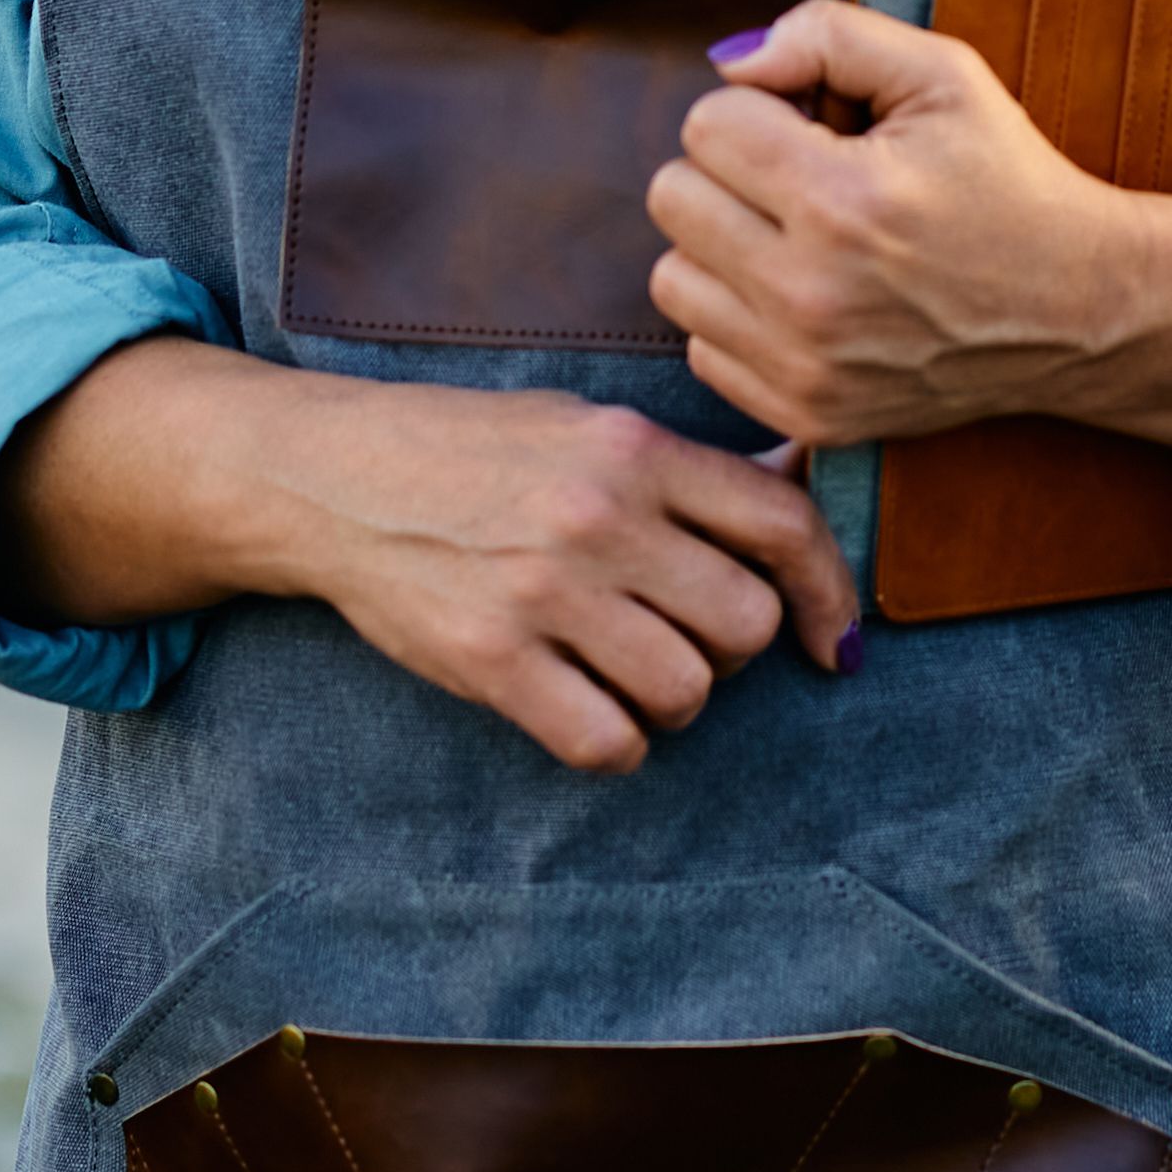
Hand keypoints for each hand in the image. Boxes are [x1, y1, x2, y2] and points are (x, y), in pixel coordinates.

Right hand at [0, 343, 854, 775]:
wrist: (336, 474)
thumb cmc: (478, 451)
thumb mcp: (587, 426)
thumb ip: (688, 468)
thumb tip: (800, 478)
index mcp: (636, 448)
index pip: (784, 522)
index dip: (830, 592)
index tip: (835, 640)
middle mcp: (601, 516)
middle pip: (744, 622)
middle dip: (735, 650)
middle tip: (687, 640)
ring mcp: (545, 591)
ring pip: (687, 690)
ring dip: (675, 701)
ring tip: (630, 675)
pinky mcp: (490, 659)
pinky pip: (606, 741)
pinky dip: (616, 745)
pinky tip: (589, 714)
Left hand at [645, 0, 1171, 451]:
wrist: (1078, 310)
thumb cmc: (1007, 181)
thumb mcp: (945, 75)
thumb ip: (830, 36)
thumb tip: (731, 61)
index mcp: (843, 198)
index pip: (706, 125)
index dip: (761, 111)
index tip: (814, 128)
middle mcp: (811, 293)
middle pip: (672, 197)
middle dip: (732, 173)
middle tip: (803, 180)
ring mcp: (804, 366)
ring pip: (671, 278)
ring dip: (723, 248)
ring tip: (798, 240)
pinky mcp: (806, 415)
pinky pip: (701, 350)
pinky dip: (740, 320)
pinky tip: (806, 299)